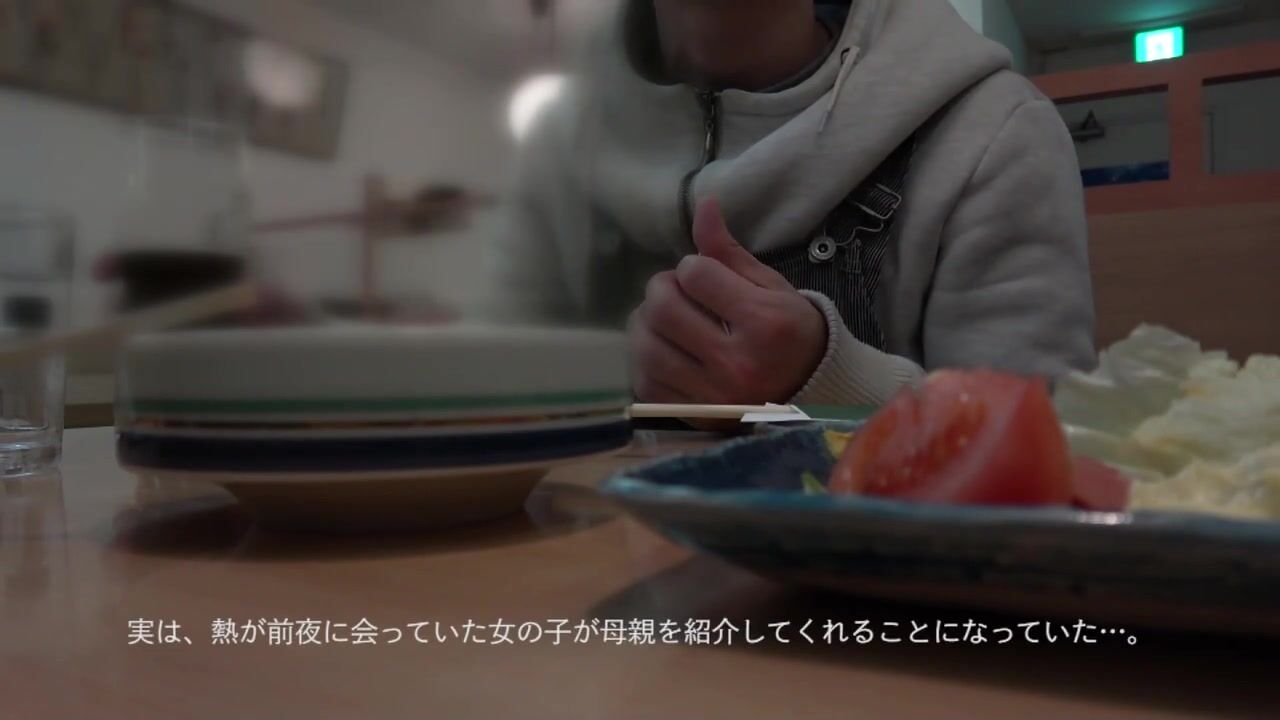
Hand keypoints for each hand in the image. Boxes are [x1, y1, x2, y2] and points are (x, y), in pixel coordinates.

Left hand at [630, 197, 827, 404]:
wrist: (811, 389)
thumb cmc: (789, 329)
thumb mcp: (769, 285)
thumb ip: (729, 250)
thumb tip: (703, 205)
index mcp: (763, 323)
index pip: (695, 275)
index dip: (692, 266)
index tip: (703, 275)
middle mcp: (737, 364)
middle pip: (663, 310)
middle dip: (661, 290)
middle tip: (674, 291)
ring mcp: (713, 396)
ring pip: (646, 348)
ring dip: (645, 324)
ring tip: (664, 320)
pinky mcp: (696, 417)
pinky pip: (646, 384)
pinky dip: (645, 361)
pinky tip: (664, 350)